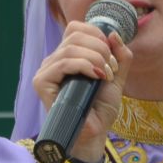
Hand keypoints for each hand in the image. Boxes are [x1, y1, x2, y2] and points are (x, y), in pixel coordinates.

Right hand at [30, 21, 133, 162]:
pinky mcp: (42, 82)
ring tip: (106, 76)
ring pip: (70, 48)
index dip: (96, 34)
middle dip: (100, 48)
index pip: (76, 28)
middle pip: (75, 35)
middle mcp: (55, 60)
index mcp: (69, 56)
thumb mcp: (117, 78)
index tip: (112, 54)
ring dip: (96, 58)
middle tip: (112, 68)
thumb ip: (120, 56)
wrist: (94, 134)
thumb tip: (114, 34)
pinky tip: (96, 77)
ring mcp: (47, 71)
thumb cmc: (101, 109)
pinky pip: (63, 63)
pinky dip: (84, 65)